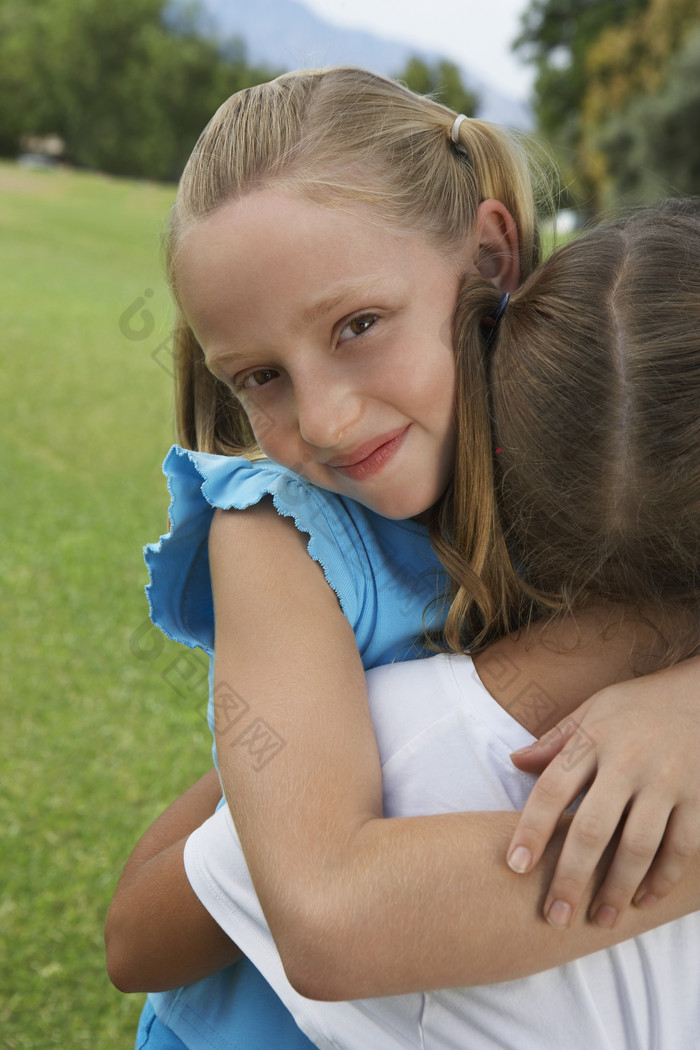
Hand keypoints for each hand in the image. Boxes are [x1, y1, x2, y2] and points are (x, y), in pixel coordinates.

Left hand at [506, 657, 699, 929]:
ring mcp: (667, 781)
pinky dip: (662, 878)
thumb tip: (515, 762)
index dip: (531, 830)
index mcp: (594, 739)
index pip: (552, 789)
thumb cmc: (640, 704)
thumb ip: (556, 740)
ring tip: (599, 918)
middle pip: (592, 828)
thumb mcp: (594, 709)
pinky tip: (642, 899)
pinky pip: (681, 847)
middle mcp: (628, 761)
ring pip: (638, 846)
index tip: (516, 867)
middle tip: (555, 917)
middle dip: (570, 877)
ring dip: (616, 888)